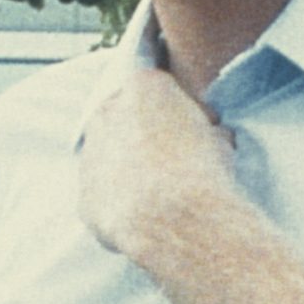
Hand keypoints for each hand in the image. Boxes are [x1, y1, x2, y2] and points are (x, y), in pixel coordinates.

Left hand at [77, 67, 238, 265]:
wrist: (173, 217)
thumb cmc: (202, 169)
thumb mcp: (219, 138)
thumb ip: (205, 130)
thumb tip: (213, 138)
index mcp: (143, 86)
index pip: (159, 89)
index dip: (181, 111)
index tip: (197, 132)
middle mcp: (107, 112)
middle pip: (126, 116)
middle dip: (146, 134)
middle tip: (175, 161)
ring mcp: (90, 153)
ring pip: (110, 155)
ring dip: (129, 167)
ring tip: (162, 193)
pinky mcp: (84, 193)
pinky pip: (103, 193)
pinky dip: (119, 201)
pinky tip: (144, 216)